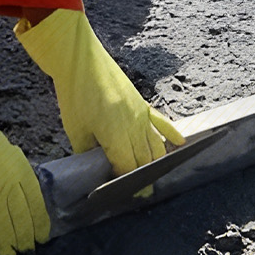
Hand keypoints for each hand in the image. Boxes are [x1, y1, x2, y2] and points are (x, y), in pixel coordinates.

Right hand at [0, 80, 47, 254]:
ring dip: (9, 245)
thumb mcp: (5, 149)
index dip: (40, 222)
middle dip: (26, 238)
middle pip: (22, 219)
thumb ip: (13, 169)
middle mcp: (11, 187)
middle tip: (28, 251)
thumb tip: (16, 184)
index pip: (36, 203)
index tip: (42, 236)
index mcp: (21, 170)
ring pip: (6, 228)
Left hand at [16, 9, 182, 176]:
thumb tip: (95, 168)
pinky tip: (180, 144)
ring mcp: (141, 114)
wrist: (81, 60)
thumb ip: (87, 152)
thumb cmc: (75, 94)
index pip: (127, 167)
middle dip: (142, 178)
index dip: (126, 182)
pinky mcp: (143, 102)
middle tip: (140, 192)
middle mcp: (134, 126)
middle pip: (144, 160)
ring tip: (154, 176)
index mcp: (116, 134)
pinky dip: (172, 134)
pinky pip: (162, 122)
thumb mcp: (75, 129)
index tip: (123, 193)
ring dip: (156, 162)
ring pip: (156, 145)